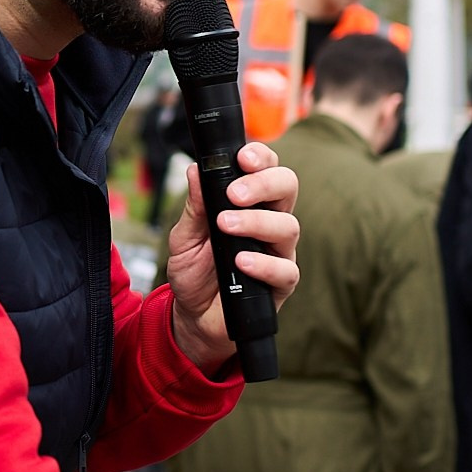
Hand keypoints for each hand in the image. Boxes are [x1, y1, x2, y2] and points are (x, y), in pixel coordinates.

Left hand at [161, 140, 299, 371]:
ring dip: (256, 222)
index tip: (242, 157)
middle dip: (264, 183)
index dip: (261, 157)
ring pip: (288, 226)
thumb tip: (196, 170)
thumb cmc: (194, 271)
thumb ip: (194, 206)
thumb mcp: (183, 237)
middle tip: (235, 193)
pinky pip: (285, 270)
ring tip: (226, 226)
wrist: (193, 315)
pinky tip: (241, 261)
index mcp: (249, 203)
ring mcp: (278, 251)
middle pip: (287, 188)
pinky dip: (264, 263)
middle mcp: (269, 221)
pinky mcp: (281, 283)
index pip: (266, 168)